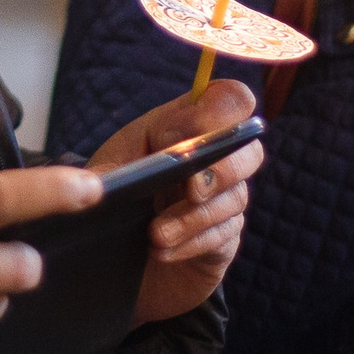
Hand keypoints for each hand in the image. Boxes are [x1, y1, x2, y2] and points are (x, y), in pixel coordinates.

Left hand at [88, 80, 263, 327]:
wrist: (114, 254)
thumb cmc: (113, 197)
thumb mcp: (104, 175)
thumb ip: (113, 169)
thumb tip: (122, 175)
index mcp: (185, 126)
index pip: (230, 100)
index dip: (221, 111)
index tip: (187, 136)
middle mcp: (213, 158)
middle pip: (249, 149)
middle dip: (221, 169)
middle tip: (190, 189)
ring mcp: (223, 198)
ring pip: (235, 198)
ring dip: (194, 217)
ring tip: (156, 233)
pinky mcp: (224, 236)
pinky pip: (223, 236)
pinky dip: (191, 243)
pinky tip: (161, 250)